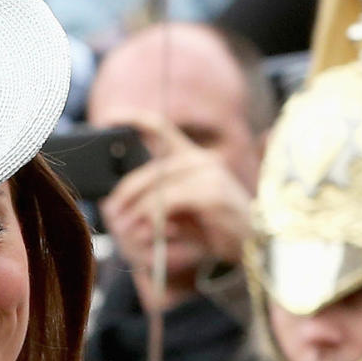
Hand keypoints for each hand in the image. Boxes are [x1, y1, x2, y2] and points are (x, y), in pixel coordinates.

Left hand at [99, 111, 252, 278]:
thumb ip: (154, 201)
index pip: (160, 129)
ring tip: (128, 228)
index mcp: (191, 158)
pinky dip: (155, 217)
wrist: (252, 243)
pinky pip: (169, 202)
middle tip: (112, 213)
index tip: (109, 116)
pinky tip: (150, 230)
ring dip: (138, 210)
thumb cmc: (213, 227)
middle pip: (149, 170)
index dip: (134, 119)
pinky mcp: (212, 192)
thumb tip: (116, 205)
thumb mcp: (179, 211)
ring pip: (157, 187)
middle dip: (125, 193)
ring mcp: (208, 173)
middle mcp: (200, 160)